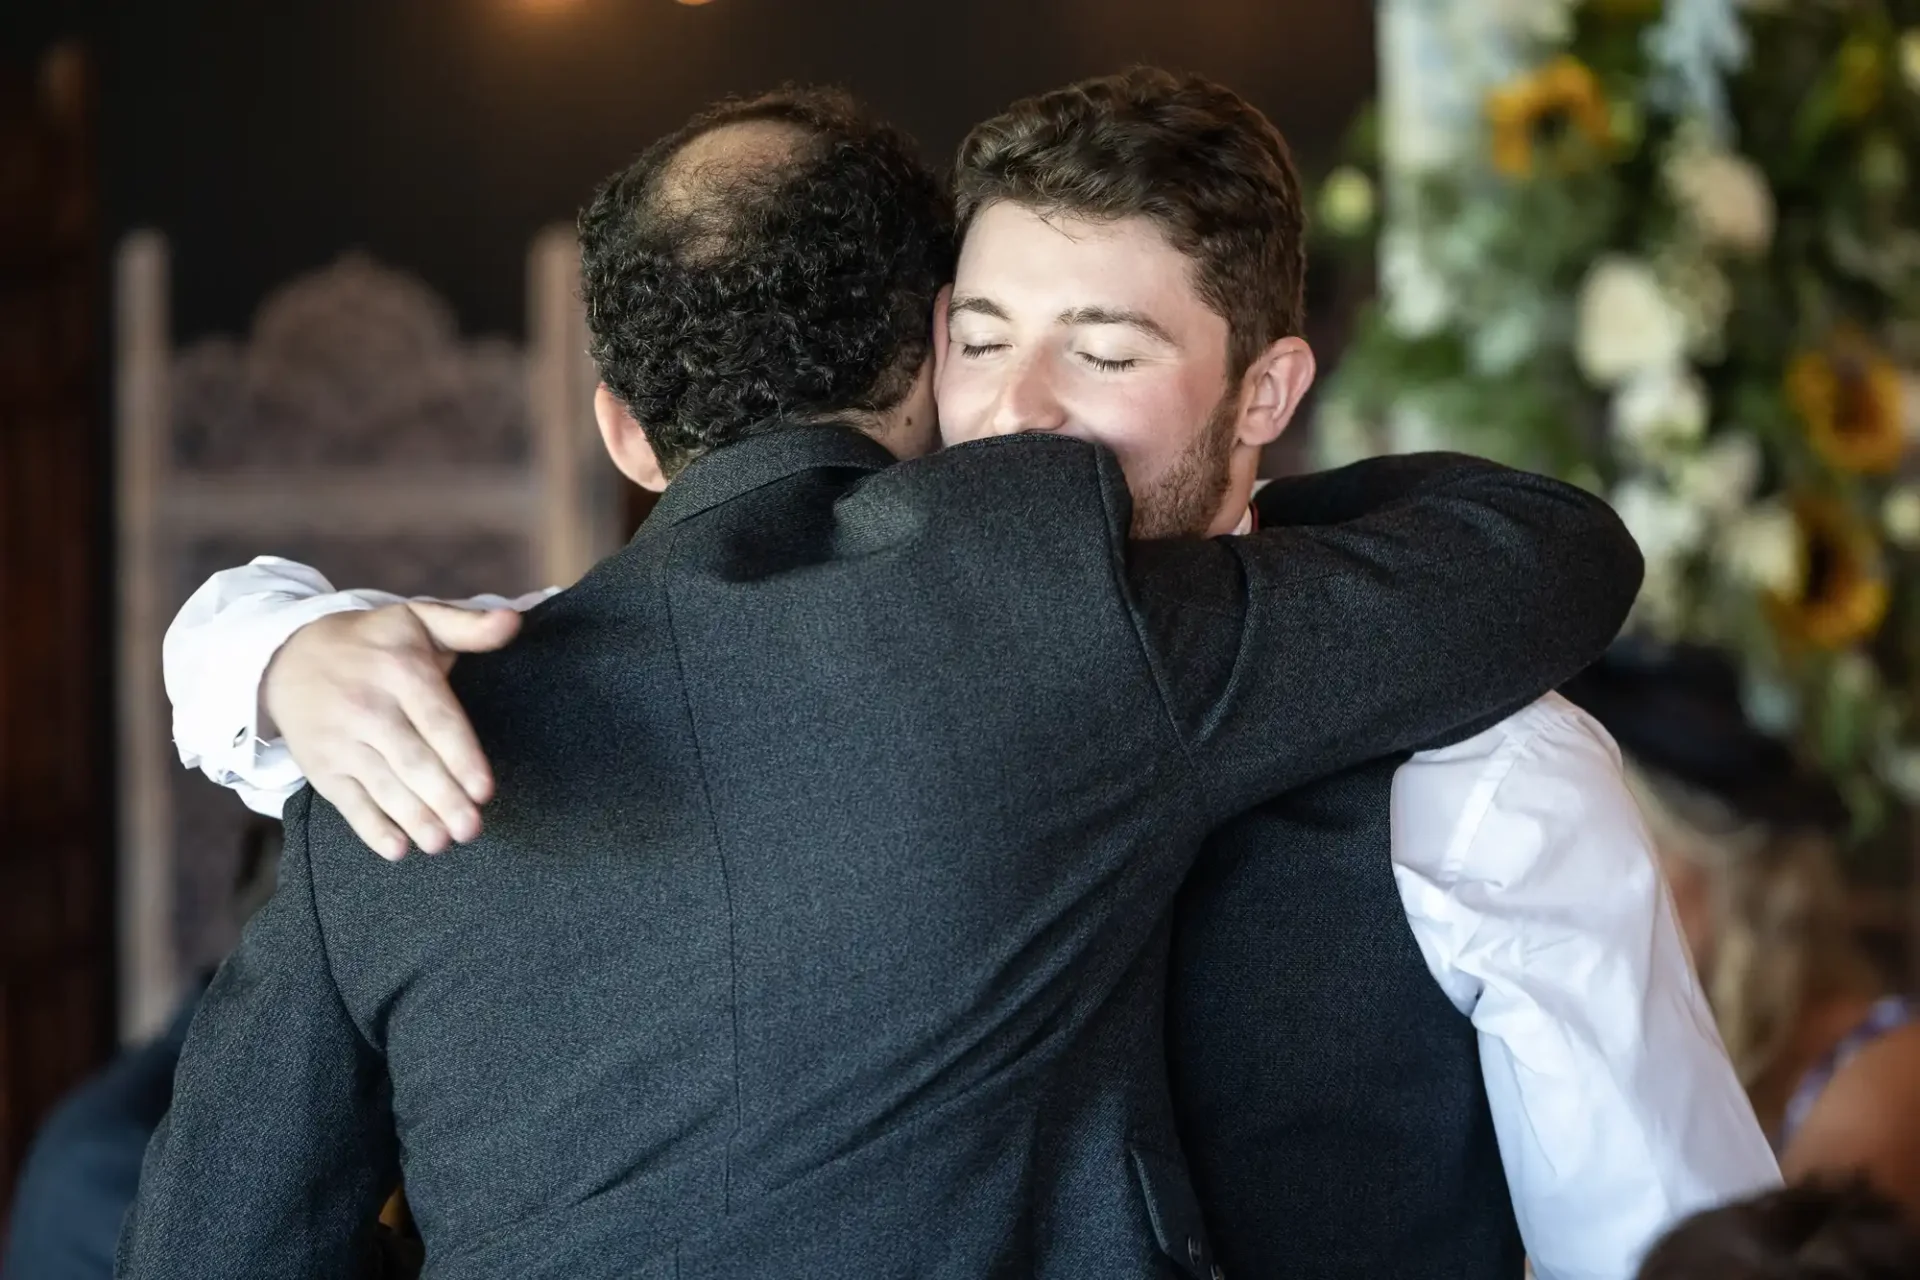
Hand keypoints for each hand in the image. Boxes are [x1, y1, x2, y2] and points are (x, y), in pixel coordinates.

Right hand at [262, 602, 521, 859]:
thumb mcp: (418, 619)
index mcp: (401, 672)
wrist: (288, 656)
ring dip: (414, 819)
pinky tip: (397, 849)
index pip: (437, 721)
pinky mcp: (322, 767)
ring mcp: (341, 741)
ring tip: (442, 843)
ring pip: (383, 786)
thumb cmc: (372, 642)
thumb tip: (514, 622)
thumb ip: (469, 625)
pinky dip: (371, 828)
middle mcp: (369, 708)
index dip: (461, 757)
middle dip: (443, 799)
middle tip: (472, 829)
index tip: (484, 790)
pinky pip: (348, 802)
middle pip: (412, 761)